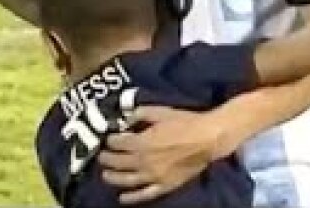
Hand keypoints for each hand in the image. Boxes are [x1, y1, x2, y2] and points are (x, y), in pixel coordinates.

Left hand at [99, 106, 225, 203]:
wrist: (207, 138)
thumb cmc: (184, 122)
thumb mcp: (160, 111)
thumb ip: (139, 113)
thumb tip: (125, 119)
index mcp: (142, 142)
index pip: (117, 143)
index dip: (110, 140)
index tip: (108, 139)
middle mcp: (144, 161)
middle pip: (118, 162)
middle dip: (107, 158)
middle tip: (102, 156)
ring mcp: (153, 176)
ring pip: (127, 180)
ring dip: (113, 177)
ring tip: (106, 174)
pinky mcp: (164, 185)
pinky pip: (145, 194)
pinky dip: (132, 198)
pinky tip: (122, 198)